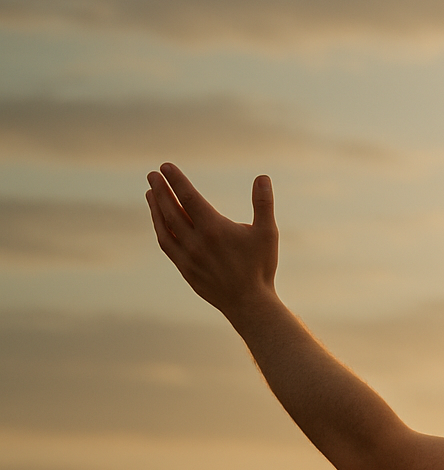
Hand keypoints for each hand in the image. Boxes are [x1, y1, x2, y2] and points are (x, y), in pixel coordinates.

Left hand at [147, 163, 278, 319]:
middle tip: (152, 174)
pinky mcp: (184, 268)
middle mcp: (195, 241)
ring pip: (164, 226)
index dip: (176, 180)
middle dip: (160, 190)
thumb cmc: (260, 266)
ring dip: (155, 208)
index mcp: (213, 228)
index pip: (188, 197)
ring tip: (150, 193)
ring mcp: (186, 256)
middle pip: (170, 209)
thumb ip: (263, 204)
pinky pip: (166, 243)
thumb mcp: (267, 233)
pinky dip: (159, 228)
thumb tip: (262, 178)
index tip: (165, 166)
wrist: (248, 303)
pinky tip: (159, 221)